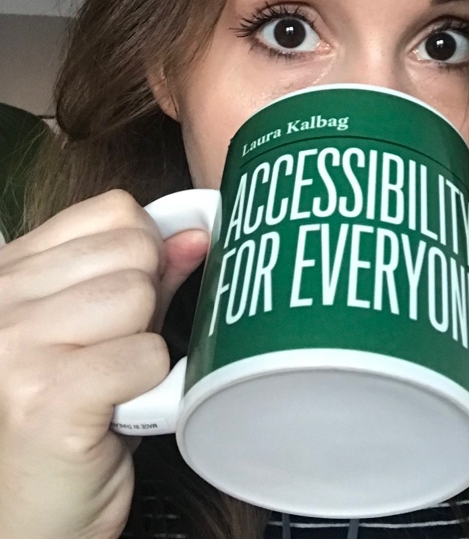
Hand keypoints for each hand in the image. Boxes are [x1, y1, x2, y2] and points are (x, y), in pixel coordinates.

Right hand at [0, 190, 208, 538]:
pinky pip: (147, 354)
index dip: (146, 253)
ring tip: (111, 384)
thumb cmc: (74, 421)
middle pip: (135, 248)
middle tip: (113, 357)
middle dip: (147, 304)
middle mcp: (1, 300)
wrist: (33, 515)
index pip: (115, 211)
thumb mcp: (104, 334)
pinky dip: (150, 387)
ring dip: (146, 347)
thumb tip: (198, 230)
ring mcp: (13, 345)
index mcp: (12, 272)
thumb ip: (146, 276)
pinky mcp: (44, 395)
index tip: (128, 306)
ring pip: (141, 296)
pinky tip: (116, 410)